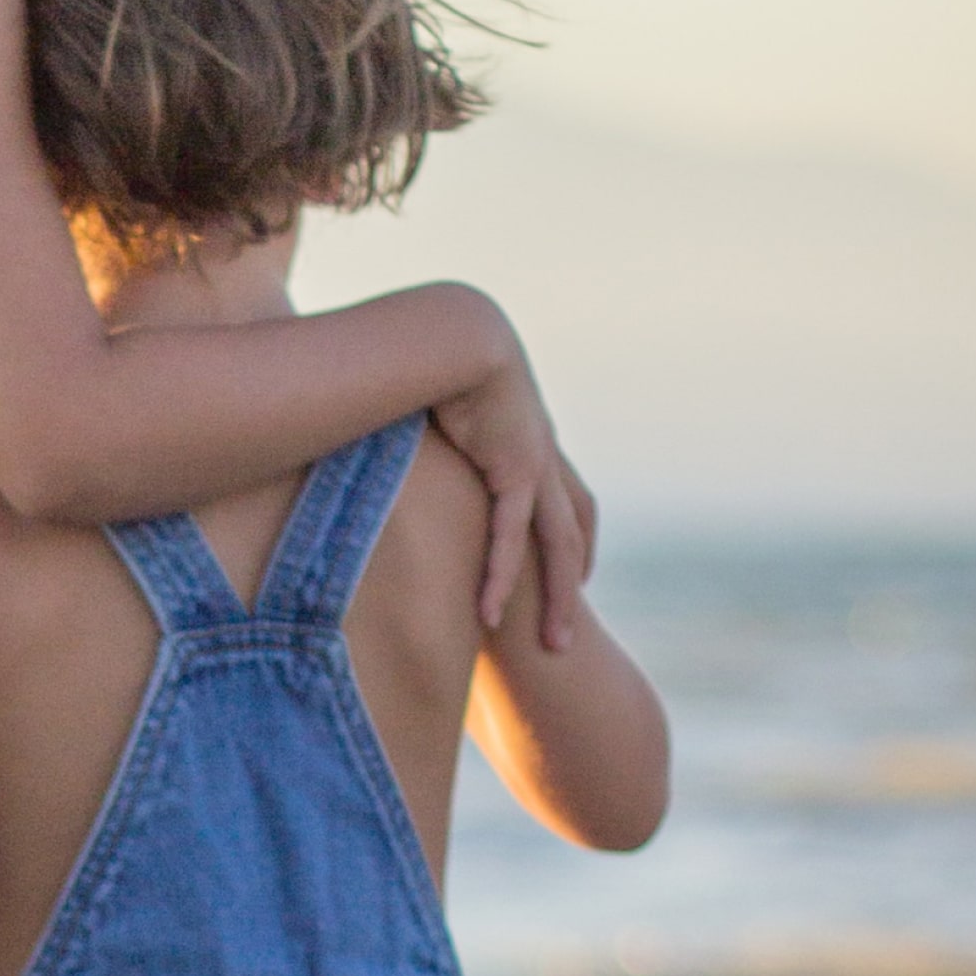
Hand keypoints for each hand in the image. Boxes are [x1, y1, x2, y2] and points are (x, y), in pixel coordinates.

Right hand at [429, 335, 592, 652]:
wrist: (453, 328)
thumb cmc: (434, 355)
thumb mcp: (441, 400)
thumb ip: (430, 426)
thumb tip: (399, 433)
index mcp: (531, 437)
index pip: (570, 498)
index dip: (576, 537)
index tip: (574, 573)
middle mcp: (543, 455)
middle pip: (574, 531)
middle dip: (573, 581)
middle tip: (566, 631)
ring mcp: (536, 464)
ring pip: (560, 546)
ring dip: (559, 598)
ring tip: (554, 647)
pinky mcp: (516, 469)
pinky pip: (514, 536)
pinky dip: (504, 576)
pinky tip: (492, 613)